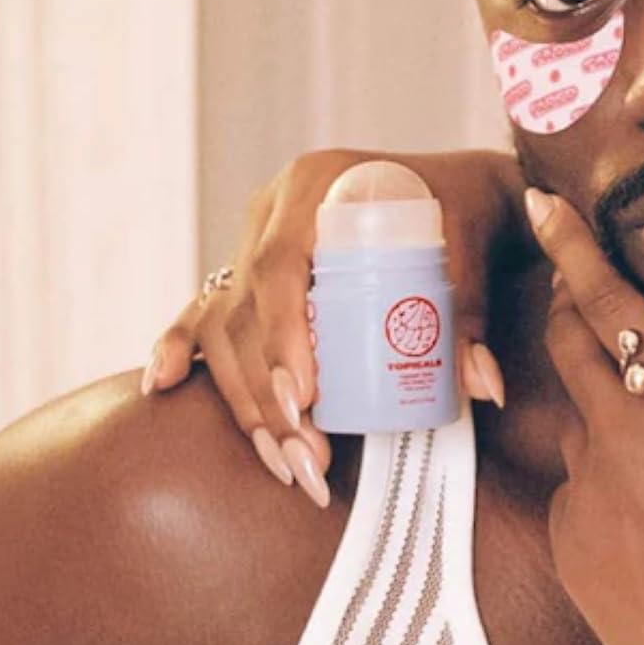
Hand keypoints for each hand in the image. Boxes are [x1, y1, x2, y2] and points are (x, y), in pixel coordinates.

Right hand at [143, 149, 528, 503]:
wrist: (462, 190)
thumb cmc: (466, 208)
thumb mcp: (475, 244)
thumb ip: (472, 310)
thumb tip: (483, 387)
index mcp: (317, 182)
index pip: (280, 265)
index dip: (282, 335)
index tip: (303, 397)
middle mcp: (273, 210)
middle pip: (247, 308)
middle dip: (267, 391)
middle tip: (304, 454)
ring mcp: (254, 239)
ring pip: (225, 326)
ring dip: (246, 399)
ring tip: (285, 462)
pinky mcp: (249, 269)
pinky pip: (205, 311)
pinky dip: (180, 348)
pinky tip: (160, 386)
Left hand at [526, 187, 643, 644]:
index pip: (611, 303)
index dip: (574, 248)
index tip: (543, 204)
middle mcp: (620, 440)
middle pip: (569, 344)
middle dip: (569, 304)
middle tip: (581, 282)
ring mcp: (583, 499)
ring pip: (573, 419)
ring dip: (595, 397)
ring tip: (642, 415)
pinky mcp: (567, 551)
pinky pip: (571, 488)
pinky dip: (599, 476)